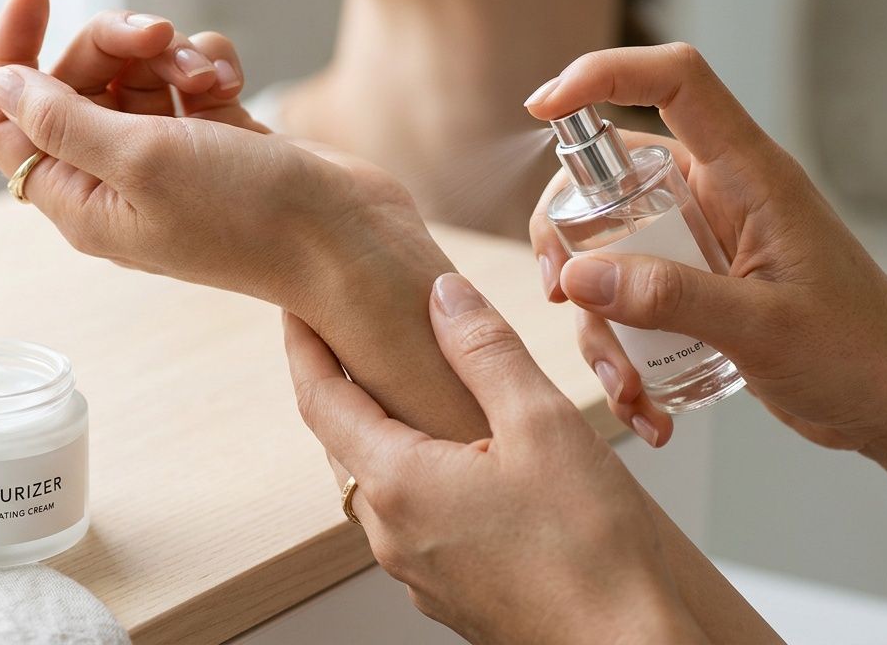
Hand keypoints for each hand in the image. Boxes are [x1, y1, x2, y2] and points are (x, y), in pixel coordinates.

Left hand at [0, 0, 487, 440]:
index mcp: (83, 201)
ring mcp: (172, 157)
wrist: (347, 238)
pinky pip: (189, 75)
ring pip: (137, 72)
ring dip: (170, 56)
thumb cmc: (248, 217)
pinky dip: (209, 65)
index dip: (11, 55)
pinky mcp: (219, 136)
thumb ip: (62, 121)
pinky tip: (233, 83)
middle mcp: (120, 180)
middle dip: (111, 45)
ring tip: (209, 78)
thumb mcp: (140, 161)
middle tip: (156, 37)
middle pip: (76, 83)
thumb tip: (0, 83)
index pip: (8, 122)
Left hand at [284, 273, 706, 644]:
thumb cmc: (591, 549)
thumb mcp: (542, 423)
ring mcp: (417, 571)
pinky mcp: (450, 593)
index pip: (319, 399)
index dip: (302, 344)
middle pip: (341, 443)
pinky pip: (410, 519)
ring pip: (376, 484)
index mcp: (398, 484)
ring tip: (402, 386)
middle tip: (347, 332)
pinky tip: (456, 460)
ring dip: (378, 432)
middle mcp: (391, 534)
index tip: (294, 305)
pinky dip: (414, 475)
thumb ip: (485, 351)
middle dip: (338, 384)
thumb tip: (442, 294)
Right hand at [526, 43, 886, 451]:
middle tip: (558, 293)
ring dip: (599, 324)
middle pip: (610, 177)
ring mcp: (702, 246)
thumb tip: (575, 276)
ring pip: (609, 254)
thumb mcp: (762, 327)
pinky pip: (629, 305)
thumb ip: (669, 297)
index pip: (674, 82)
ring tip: (626, 387)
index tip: (541, 107)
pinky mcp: (694, 291)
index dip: (604, 74)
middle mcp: (718, 198)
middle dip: (569, 238)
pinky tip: (645, 405)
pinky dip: (622, 353)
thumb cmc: (860, 354)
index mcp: (748, 174)